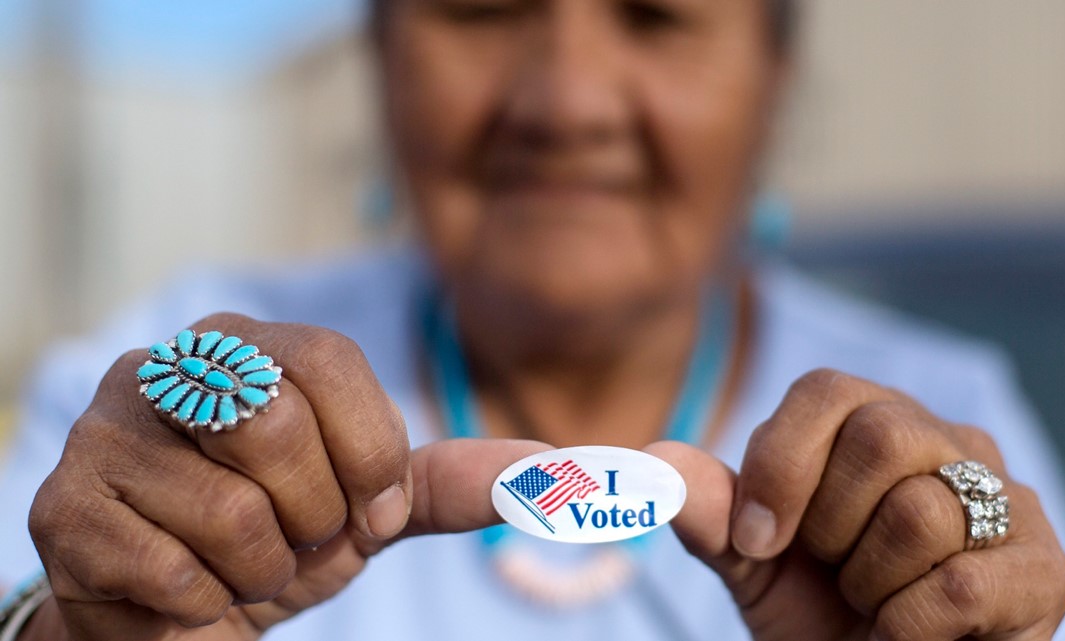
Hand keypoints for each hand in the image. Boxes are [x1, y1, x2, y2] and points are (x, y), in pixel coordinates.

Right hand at [26, 313, 548, 640]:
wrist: (180, 607)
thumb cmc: (282, 534)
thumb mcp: (374, 503)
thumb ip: (458, 479)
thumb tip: (574, 463)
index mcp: (254, 343)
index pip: (333, 362)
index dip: (366, 453)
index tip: (366, 508)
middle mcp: (171, 363)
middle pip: (275, 425)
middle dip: (312, 515)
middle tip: (295, 537)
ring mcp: (106, 428)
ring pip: (229, 512)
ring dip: (260, 570)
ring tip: (239, 564)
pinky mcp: (63, 505)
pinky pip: (170, 569)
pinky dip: (203, 603)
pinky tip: (184, 587)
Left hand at [650, 369, 1064, 640]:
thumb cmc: (817, 610)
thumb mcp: (751, 560)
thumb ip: (707, 507)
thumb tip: (645, 459)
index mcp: (872, 420)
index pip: (824, 391)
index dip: (779, 466)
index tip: (757, 539)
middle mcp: (945, 441)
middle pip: (881, 436)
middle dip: (830, 526)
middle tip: (833, 570)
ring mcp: (1006, 498)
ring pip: (921, 513)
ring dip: (869, 584)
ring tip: (875, 603)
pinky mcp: (1044, 568)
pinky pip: (958, 585)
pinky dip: (906, 629)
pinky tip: (906, 637)